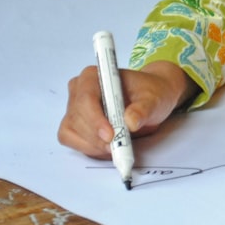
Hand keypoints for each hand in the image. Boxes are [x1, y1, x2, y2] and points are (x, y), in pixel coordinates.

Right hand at [57, 60, 197, 157]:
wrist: (150, 99)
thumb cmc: (150, 93)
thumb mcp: (154, 99)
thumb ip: (143, 109)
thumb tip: (130, 121)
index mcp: (95, 76)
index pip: (86, 98)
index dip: (95, 120)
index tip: (110, 136)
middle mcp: (79, 89)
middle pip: (77, 118)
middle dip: (96, 137)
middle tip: (117, 147)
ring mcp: (74, 107)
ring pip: (71, 131)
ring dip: (92, 145)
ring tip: (116, 147)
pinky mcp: (74, 123)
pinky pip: (71, 139)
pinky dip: (88, 148)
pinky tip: (106, 148)